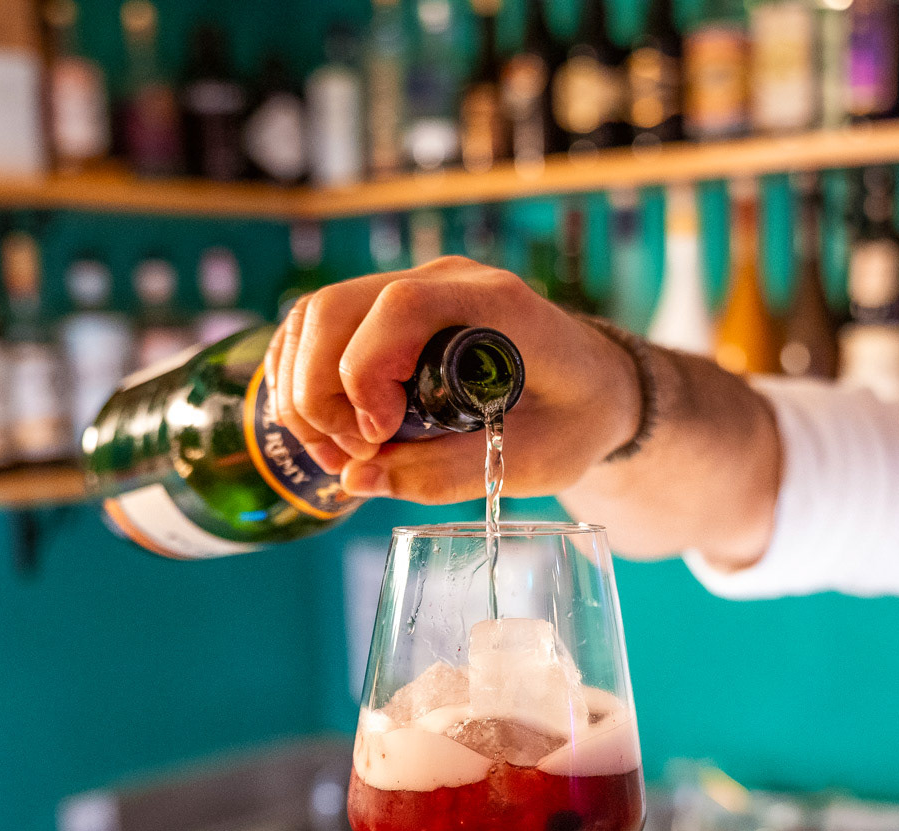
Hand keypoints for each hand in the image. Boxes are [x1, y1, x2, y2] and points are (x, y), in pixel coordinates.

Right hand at [262, 256, 640, 503]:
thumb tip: (355, 480)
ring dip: (302, 388)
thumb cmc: (575, 419)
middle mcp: (449, 281)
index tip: (377, 439)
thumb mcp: (532, 464)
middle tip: (348, 457)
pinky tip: (325, 427)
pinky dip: (302, 375)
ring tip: (338, 452)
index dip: (366, 374)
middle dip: (318, 392)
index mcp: (498, 305)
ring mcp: (416, 287)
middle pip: (337, 307)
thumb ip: (444, 475)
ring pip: (316, 314)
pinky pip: (319, 324)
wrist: (597, 384)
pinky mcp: (392, 307)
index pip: (400, 308)